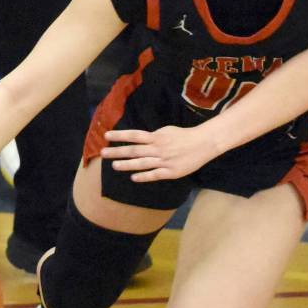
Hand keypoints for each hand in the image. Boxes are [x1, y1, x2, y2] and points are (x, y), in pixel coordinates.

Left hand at [101, 125, 218, 180]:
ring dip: (127, 164)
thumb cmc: (184, 136)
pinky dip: (143, 176)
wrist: (203, 144)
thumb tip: (140, 139)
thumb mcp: (167, 130)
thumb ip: (153, 136)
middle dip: (117, 151)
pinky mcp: (171, 172)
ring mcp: (164, 161)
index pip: (134, 135)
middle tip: (103, 152)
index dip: (120, 135)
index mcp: (157, 137)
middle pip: (134, 150)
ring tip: (114, 166)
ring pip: (142, 163)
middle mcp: (158, 148)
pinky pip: (154, 174)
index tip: (107, 135)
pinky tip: (133, 177)